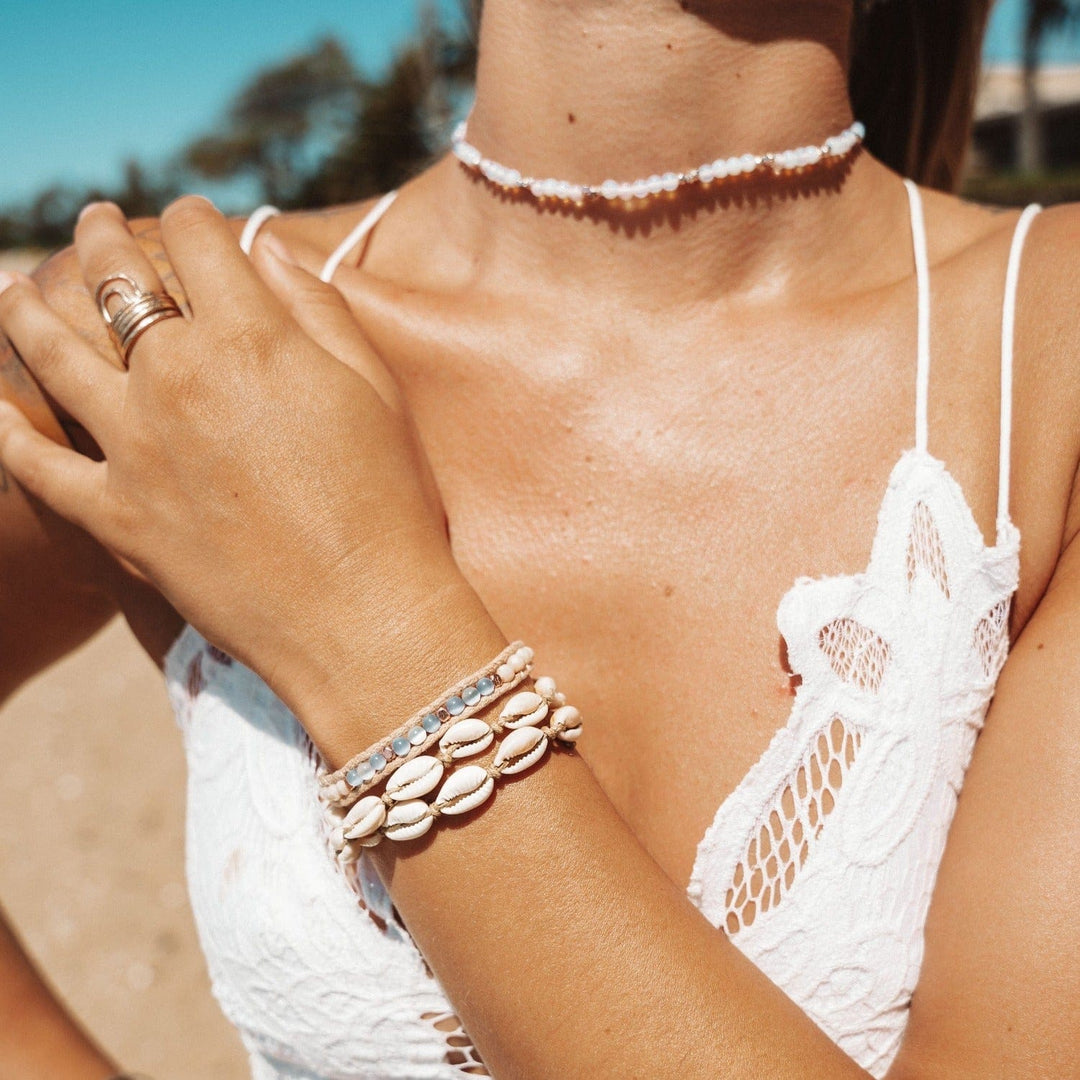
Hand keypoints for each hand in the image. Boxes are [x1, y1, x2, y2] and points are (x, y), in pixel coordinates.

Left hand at [0, 198, 495, 746]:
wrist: (360, 612)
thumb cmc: (387, 499)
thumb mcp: (375, 389)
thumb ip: (319, 309)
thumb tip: (266, 250)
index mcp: (250, 337)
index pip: (198, 240)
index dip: (192, 218)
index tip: (190, 219)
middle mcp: (177, 376)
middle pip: (114, 278)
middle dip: (101, 237)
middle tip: (94, 221)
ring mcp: (134, 447)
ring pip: (52, 352)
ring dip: (25, 308)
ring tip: (12, 288)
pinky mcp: (114, 515)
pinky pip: (37, 463)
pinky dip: (10, 430)